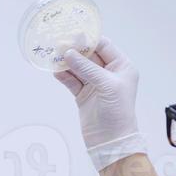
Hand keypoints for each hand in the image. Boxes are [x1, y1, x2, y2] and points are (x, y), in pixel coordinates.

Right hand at [54, 38, 145, 169]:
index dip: (89, 40)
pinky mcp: (83, 95)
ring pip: (78, 68)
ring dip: (67, 62)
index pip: (104, 46)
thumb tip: (69, 53)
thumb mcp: (106, 85)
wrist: (111, 141)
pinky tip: (55, 71)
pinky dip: (64, 76)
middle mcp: (108, 73)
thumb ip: (87, 68)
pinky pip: (71, 81)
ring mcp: (95, 84)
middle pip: (89, 55)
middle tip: (59, 44)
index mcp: (121, 67)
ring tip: (53, 56)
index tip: (73, 34)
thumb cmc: (118, 112)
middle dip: (75, 50)